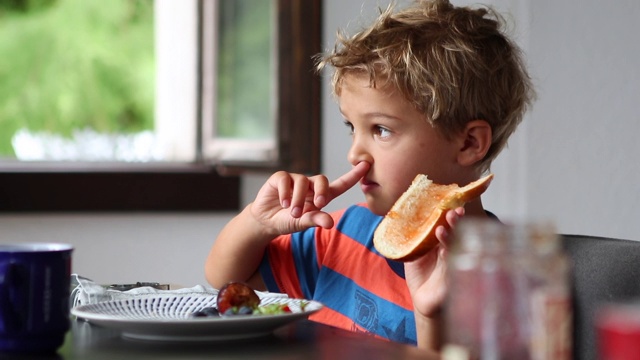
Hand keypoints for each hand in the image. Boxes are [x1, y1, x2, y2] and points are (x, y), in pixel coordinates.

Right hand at [250, 162, 369, 235]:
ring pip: (302, 181)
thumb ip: (316, 220)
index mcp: (321, 196)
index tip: (366, 165)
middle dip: (321, 191)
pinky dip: (286, 192)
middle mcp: (310, 185)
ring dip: (298, 199)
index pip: (340, 184)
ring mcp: (295, 180)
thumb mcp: (303, 223)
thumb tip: (330, 223)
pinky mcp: (280, 178)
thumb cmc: (288, 221)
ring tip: (292, 213)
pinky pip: (286, 179)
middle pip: (321, 179)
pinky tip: (283, 203)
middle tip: (317, 204)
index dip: (353, 175)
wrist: (265, 221)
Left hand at [404, 207, 464, 317]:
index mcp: (442, 241)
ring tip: (441, 229)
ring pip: (454, 249)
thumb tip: (401, 212)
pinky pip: (452, 268)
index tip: (452, 204)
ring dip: (449, 238)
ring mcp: (453, 264)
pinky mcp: (451, 280)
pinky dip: (448, 259)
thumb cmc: (420, 273)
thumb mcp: (413, 250)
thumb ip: (412, 235)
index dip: (451, 215)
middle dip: (455, 223)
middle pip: (456, 234)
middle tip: (452, 213)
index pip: (449, 224)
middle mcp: (451, 250)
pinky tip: (444, 252)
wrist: (422, 298)